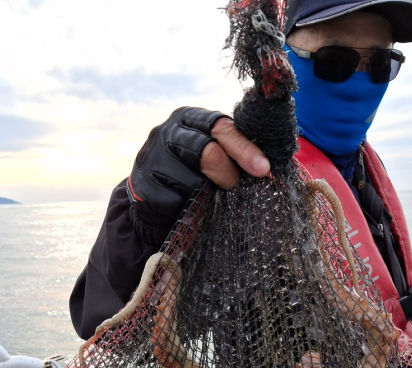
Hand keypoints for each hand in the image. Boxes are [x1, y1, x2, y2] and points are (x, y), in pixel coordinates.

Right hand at [129, 107, 269, 221]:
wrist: (153, 198)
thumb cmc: (192, 172)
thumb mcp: (210, 152)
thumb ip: (231, 150)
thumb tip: (266, 165)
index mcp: (189, 118)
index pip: (221, 127)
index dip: (244, 148)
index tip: (263, 169)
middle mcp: (167, 131)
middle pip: (208, 151)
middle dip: (228, 173)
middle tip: (235, 186)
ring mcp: (152, 157)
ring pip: (194, 180)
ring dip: (208, 193)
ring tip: (206, 195)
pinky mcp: (145, 185)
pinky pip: (179, 199)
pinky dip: (191, 206)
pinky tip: (187, 204)